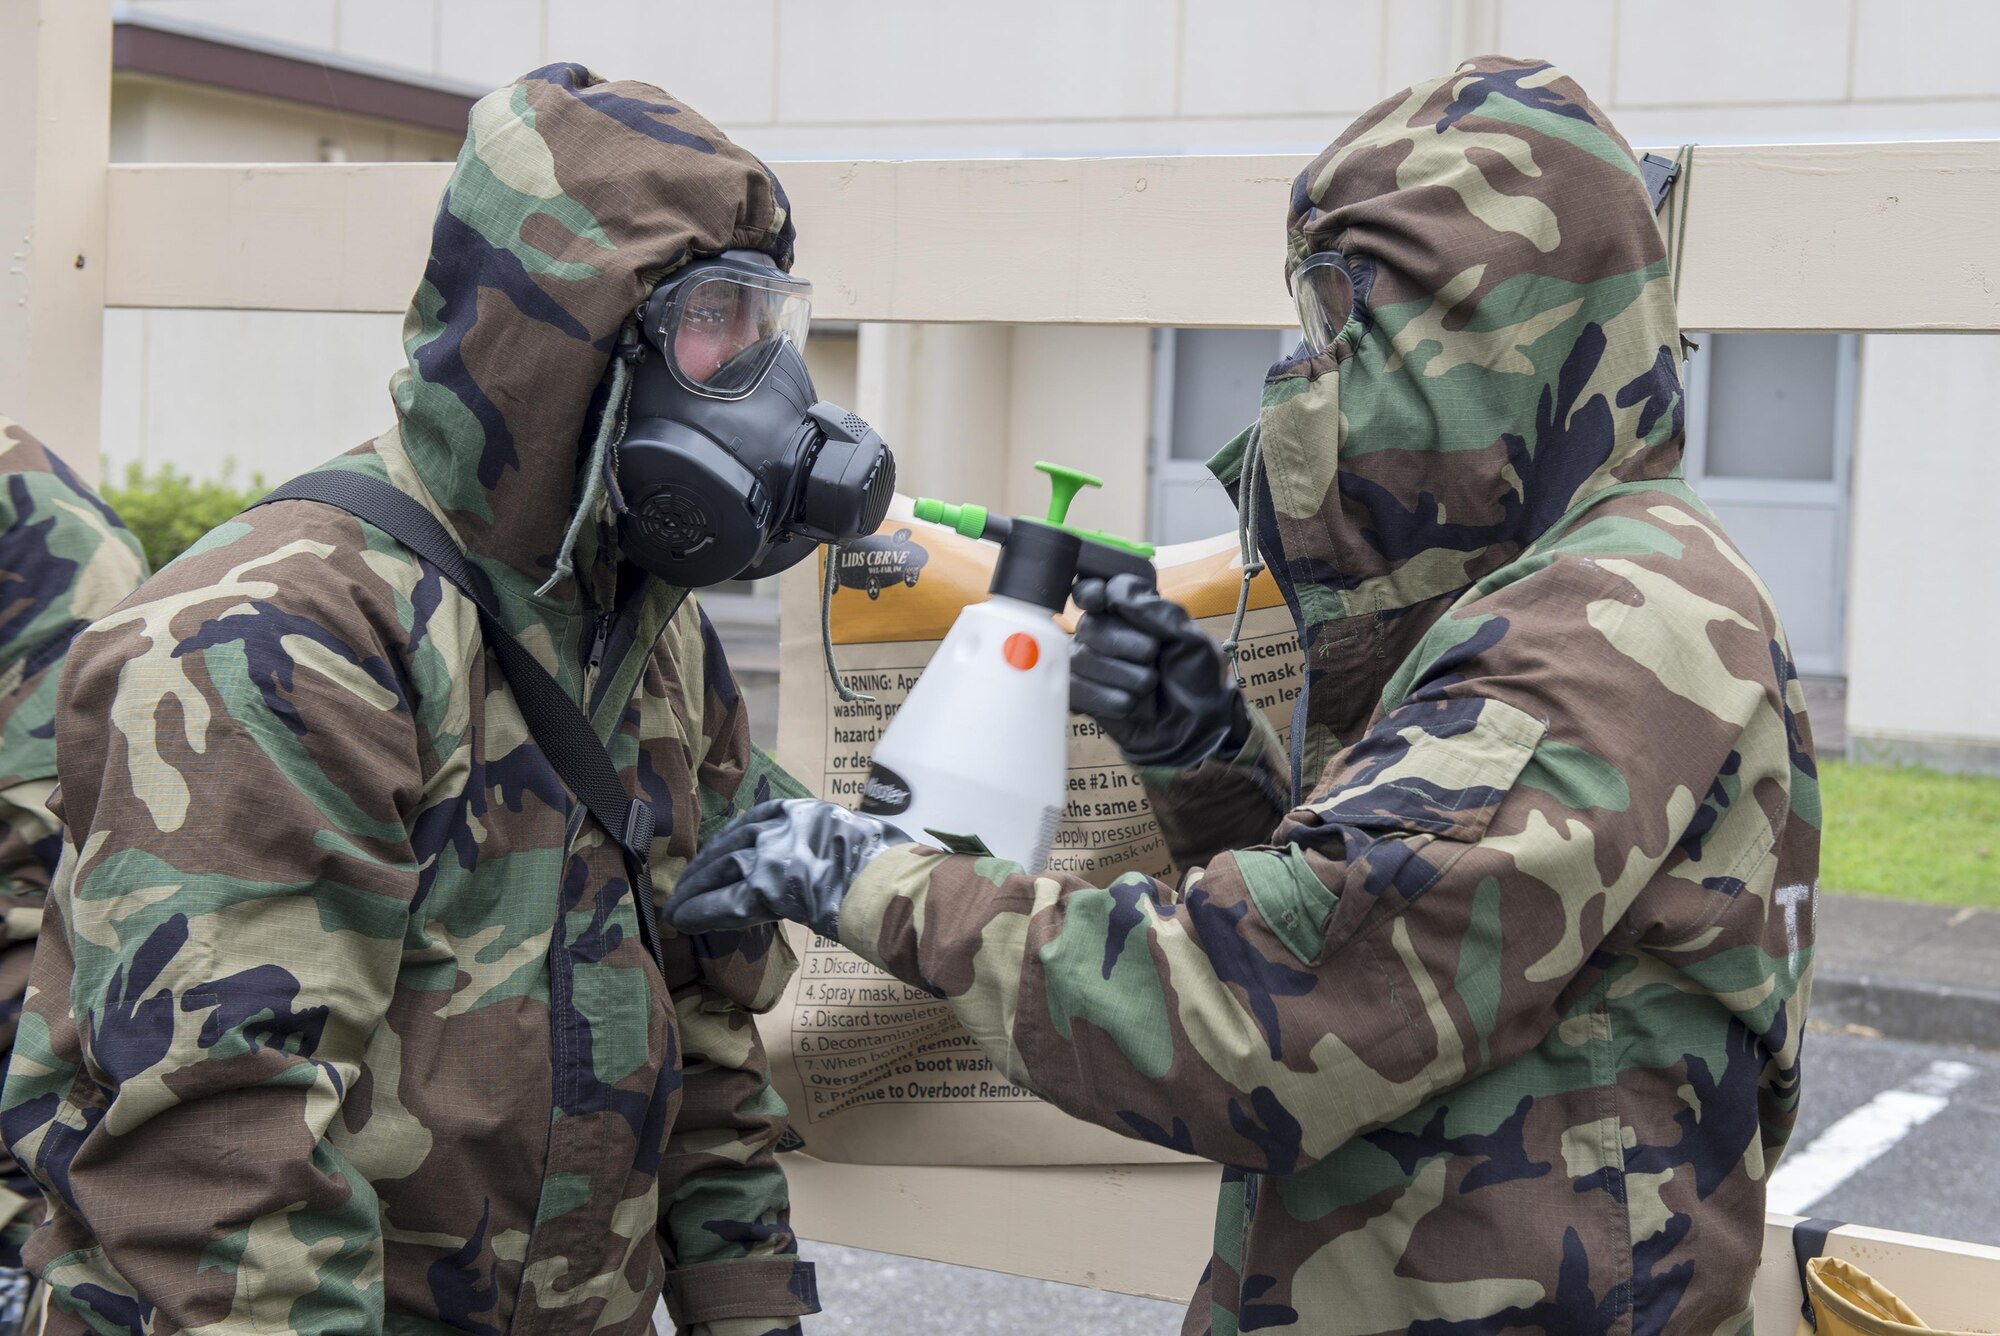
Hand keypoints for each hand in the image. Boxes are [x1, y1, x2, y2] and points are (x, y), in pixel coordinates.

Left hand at [667, 798, 908, 940]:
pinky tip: (682, 921)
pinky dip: (699, 911)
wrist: (889, 884)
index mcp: (805, 811)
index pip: (755, 819)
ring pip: (720, 870)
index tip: (718, 850)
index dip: (730, 838)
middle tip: (686, 882)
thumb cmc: (888, 865)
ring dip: (694, 889)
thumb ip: (836, 838)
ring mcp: (771, 857)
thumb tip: (839, 854)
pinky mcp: (764, 891)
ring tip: (678, 905)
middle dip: (705, 865)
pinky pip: (723, 903)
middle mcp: (782, 827)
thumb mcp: (859, 833)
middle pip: (731, 843)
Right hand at [1069, 573, 1251, 769]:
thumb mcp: (1189, 638)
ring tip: (1147, 687)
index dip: (1090, 592)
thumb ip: (1152, 611)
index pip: (1095, 591)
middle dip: (1119, 642)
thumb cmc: (1198, 681)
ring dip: (1117, 673)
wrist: (1198, 731)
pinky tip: (1129, 705)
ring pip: (1080, 658)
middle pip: (1089, 625)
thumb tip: (1113, 588)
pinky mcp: (1085, 697)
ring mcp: (1093, 667)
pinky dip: (1103, 697)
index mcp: (1132, 615)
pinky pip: (1074, 688)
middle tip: (1150, 656)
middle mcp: (1108, 636)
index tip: (1098, 599)